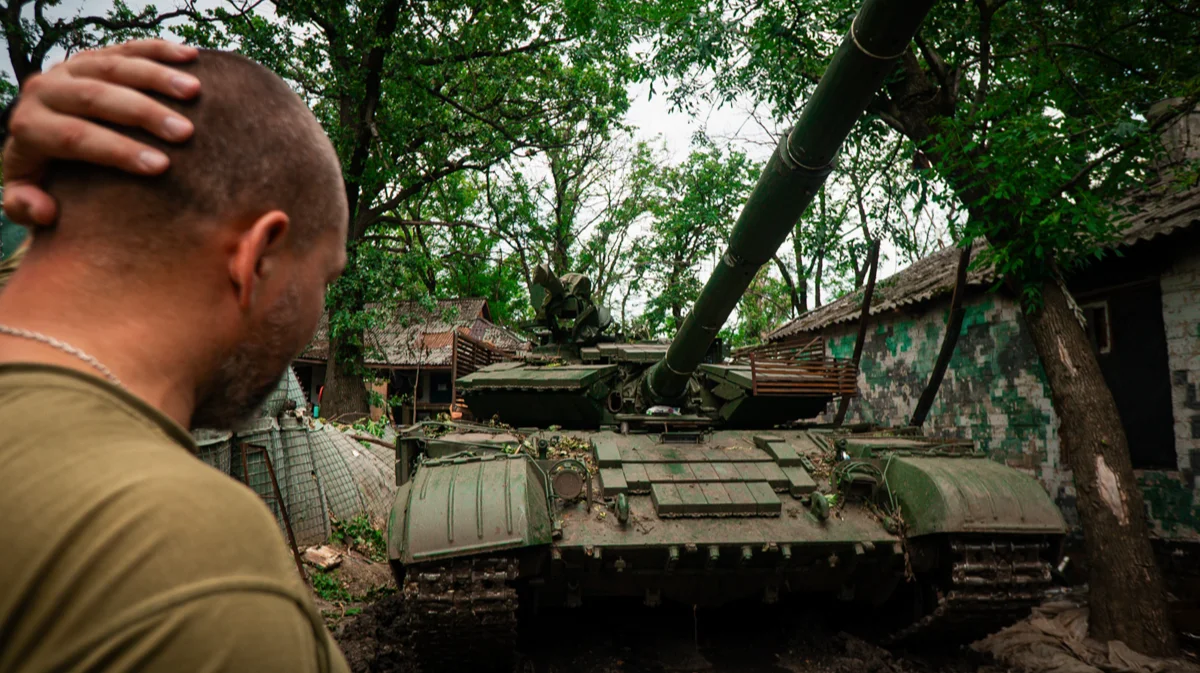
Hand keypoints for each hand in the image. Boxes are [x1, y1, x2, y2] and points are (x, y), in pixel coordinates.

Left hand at [2, 39, 201, 225]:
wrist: (39, 134)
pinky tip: (191, 57)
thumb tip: (45, 210)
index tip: (161, 167)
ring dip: (157, 77)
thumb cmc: (45, 174)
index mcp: (29, 126)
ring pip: (113, 66)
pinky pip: (128, 47)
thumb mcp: (23, 194)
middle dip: (144, 114)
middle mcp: (44, 89)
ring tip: (195, 92)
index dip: (118, 150)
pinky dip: (161, 50)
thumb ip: (25, 207)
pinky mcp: (93, 55)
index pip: (74, 136)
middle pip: (94, 97)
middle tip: (185, 133)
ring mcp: (70, 68)